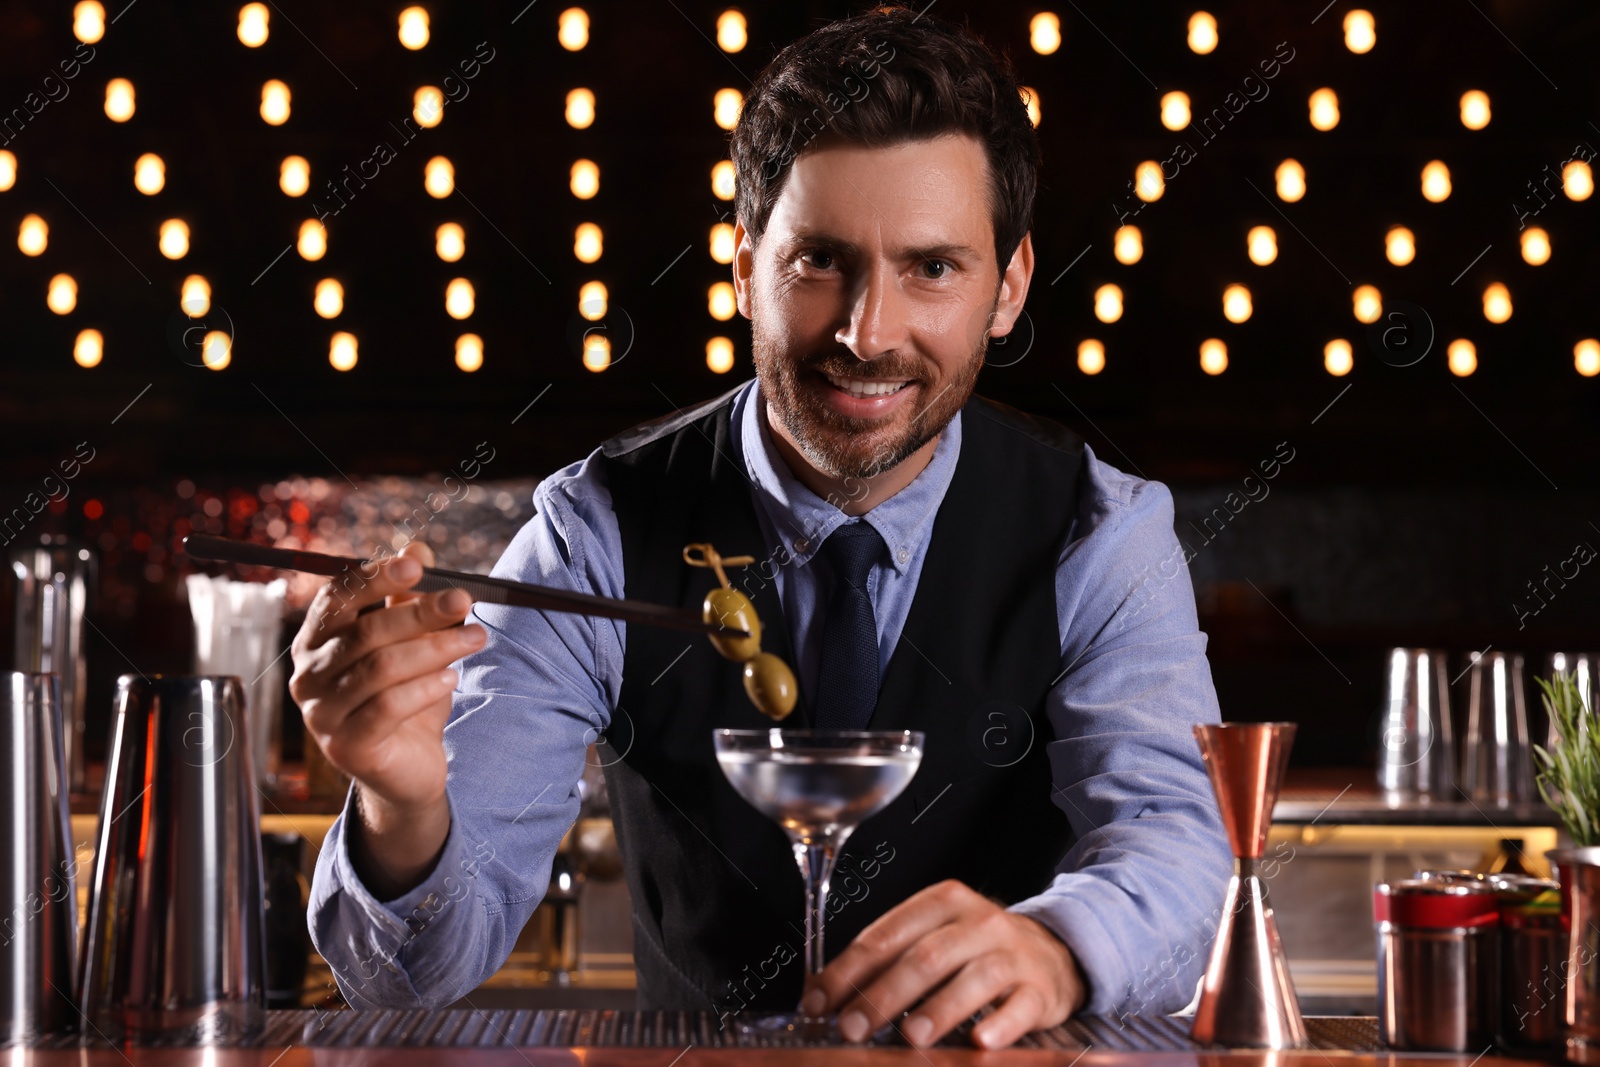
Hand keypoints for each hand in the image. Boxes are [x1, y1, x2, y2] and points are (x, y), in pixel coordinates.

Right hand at [288, 540, 485, 894]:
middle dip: (421, 612)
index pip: (338, 597)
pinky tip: (451, 679)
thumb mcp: (412, 643)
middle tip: (465, 600)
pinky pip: (387, 707)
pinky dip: (424, 688)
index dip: (376, 577)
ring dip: (435, 648)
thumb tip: (417, 546)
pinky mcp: (345, 747)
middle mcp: (308, 675)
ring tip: (475, 639)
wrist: (409, 770)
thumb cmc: (407, 698)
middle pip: (366, 631)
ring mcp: (321, 714)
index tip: (417, 564)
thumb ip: (409, 598)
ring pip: (380, 667)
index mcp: (316, 640)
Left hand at [802, 879, 1085, 1049]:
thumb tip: (826, 995)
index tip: (818, 1001)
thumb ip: (888, 959)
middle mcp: (978, 923)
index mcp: (941, 903)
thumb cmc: (976, 948)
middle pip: (925, 957)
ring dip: (939, 1009)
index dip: (848, 970)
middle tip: (853, 1026)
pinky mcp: (1039, 988)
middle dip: (884, 994)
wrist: (1053, 951)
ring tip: (911, 1036)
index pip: (886, 935)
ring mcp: (1012, 954)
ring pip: (974, 978)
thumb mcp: (934, 936)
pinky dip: (1001, 1024)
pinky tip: (980, 1040)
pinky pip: (1020, 1006)